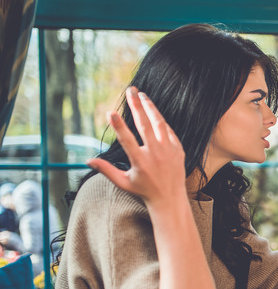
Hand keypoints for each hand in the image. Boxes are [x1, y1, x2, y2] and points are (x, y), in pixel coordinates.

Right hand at [88, 87, 186, 206]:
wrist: (170, 198)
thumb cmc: (143, 190)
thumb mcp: (123, 183)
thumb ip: (106, 170)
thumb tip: (87, 160)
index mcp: (140, 162)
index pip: (127, 140)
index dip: (118, 126)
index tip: (111, 112)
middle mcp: (155, 154)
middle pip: (145, 125)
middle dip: (136, 106)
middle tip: (130, 90)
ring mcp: (169, 151)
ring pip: (159, 124)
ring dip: (150, 108)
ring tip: (142, 95)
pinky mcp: (178, 149)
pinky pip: (168, 131)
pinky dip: (160, 121)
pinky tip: (152, 112)